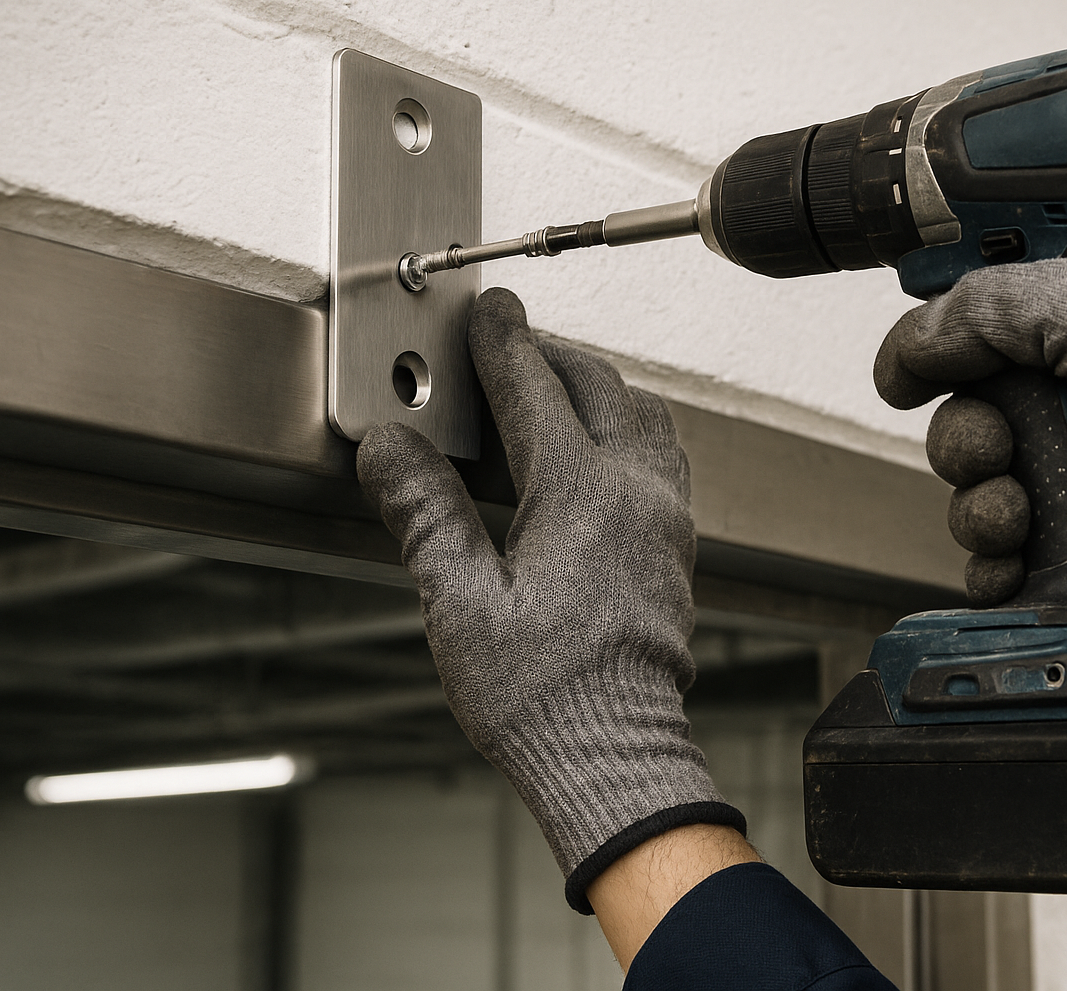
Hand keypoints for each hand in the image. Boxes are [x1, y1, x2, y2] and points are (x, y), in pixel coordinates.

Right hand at [356, 288, 743, 913]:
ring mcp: (668, 521)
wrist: (611, 757)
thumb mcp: (459, 603)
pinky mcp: (677, 551)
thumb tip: (390, 448)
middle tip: (508, 343)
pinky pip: (661, 460)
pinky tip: (594, 456)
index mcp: (584, 494)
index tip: (485, 309)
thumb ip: (427, 513)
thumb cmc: (540, 695)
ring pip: (644, 418)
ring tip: (550, 391)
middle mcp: (639, 495)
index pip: (535, 389)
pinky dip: (626, 432)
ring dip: (598, 390)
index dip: (502, 341)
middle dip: (551, 354)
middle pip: (600, 387)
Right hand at [875, 257, 1066, 677]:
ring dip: (979, 503)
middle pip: (973, 401)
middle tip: (993, 451)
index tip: (920, 367)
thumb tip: (912, 342)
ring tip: (1015, 517)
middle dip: (965, 435)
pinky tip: (1010, 560)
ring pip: (982, 478)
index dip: (947, 335)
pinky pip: (1005, 541)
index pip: (993, 307)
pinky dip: (994, 556)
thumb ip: (990, 306)